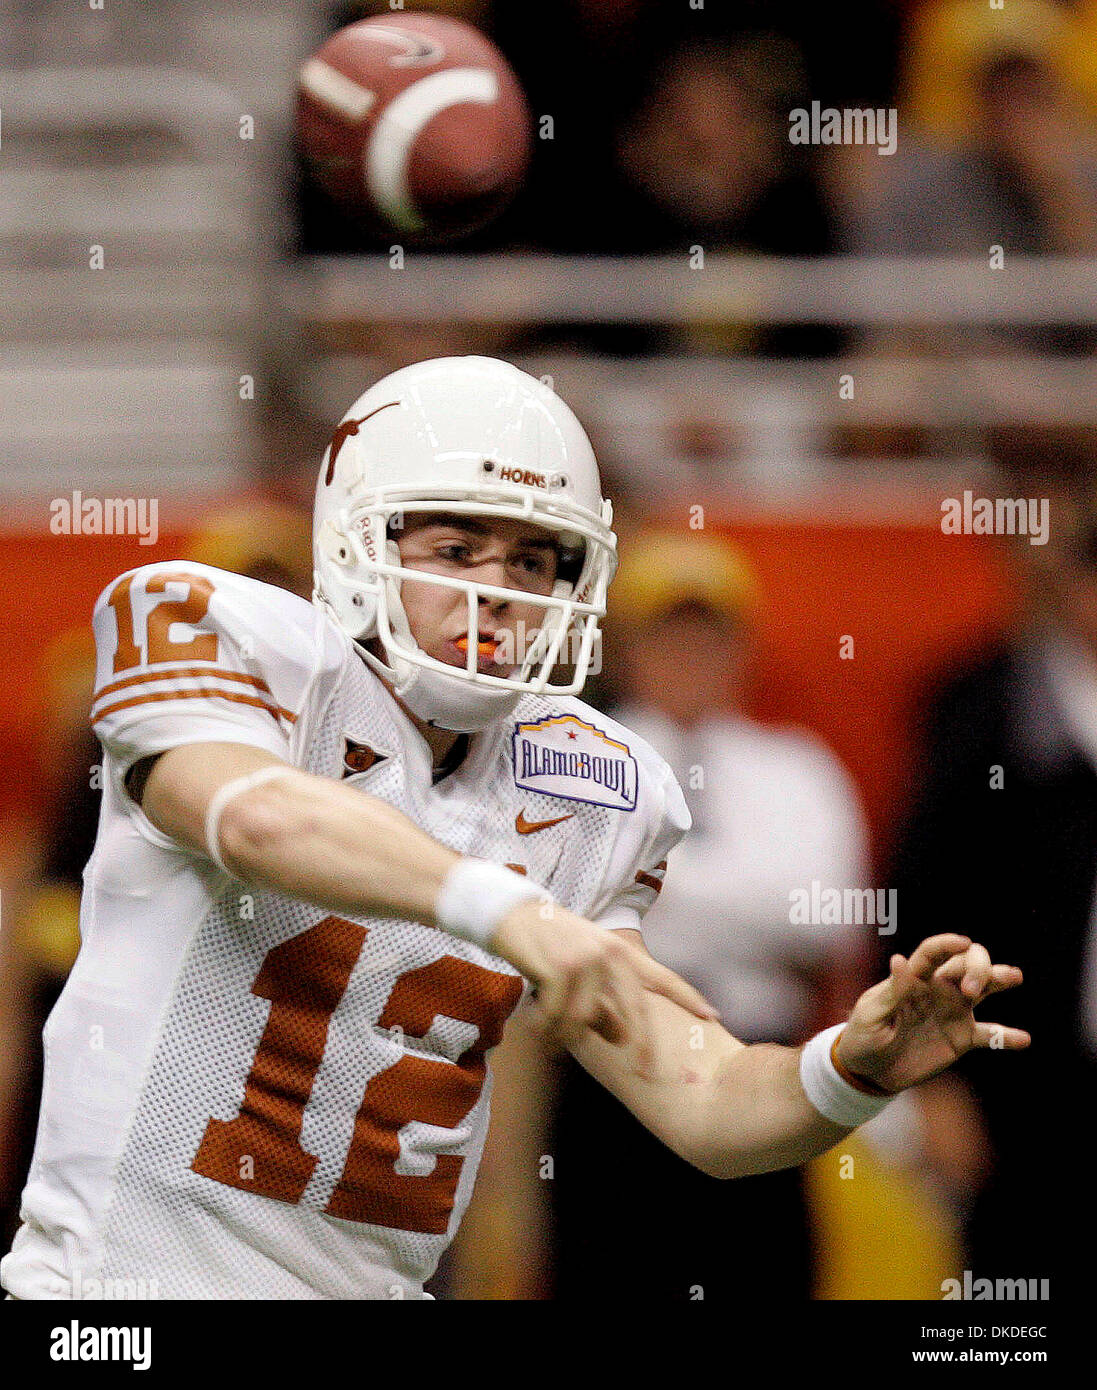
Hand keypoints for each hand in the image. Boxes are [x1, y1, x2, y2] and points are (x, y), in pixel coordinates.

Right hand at [491, 899, 717, 1077]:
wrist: (513, 915)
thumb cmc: (550, 944)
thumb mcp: (585, 965)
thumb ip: (606, 996)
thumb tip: (618, 1036)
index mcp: (621, 950)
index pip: (663, 976)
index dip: (688, 998)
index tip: (713, 1017)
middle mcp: (610, 952)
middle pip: (635, 1008)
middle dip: (641, 1043)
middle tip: (646, 1072)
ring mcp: (586, 959)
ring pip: (588, 1019)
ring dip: (567, 1031)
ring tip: (549, 1027)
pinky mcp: (561, 968)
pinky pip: (560, 1016)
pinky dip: (546, 1025)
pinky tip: (535, 1018)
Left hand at [835, 934, 1029, 1094]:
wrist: (869, 1069)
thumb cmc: (864, 1034)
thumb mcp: (872, 1013)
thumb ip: (892, 991)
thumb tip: (899, 960)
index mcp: (914, 978)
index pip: (933, 953)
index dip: (948, 943)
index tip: (963, 942)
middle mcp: (938, 988)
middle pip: (966, 962)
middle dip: (977, 966)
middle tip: (972, 988)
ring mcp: (953, 1011)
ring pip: (984, 988)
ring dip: (999, 978)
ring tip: (1014, 976)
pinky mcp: (962, 1038)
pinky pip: (989, 1035)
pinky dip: (1006, 1036)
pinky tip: (1023, 1039)